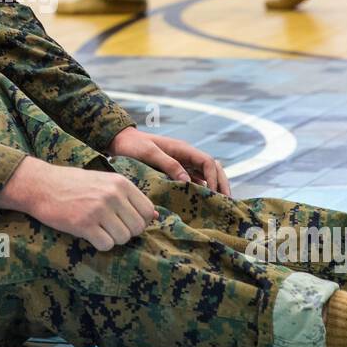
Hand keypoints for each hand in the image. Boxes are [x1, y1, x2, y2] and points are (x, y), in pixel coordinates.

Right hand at [0, 157, 158, 251]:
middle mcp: (113, 195)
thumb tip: (155, 216)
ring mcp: (99, 210)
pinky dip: (99, 244)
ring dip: (112, 239)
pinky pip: (106, 245)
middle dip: (126, 232)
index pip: (147, 211)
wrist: (41, 185)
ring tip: (98, 230)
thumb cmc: (73, 184)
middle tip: (110, 228)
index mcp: (120, 183)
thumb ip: (128, 196)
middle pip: (137, 228)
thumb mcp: (104, 181)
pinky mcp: (84, 224)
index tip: (124, 221)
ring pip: (123, 238)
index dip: (139, 221)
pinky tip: (89, 235)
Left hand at [107, 126, 229, 196]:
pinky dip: (201, 190)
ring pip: (206, 175)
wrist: (120, 142)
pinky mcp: (176, 172)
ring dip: (214, 187)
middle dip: (221, 183)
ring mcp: (182, 164)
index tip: (214, 193)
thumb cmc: (133, 146)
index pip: (208, 162)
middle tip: (226, 201)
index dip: (214, 177)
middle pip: (213, 168)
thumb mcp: (150, 153)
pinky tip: (202, 203)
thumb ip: (169, 164)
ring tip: (218, 205)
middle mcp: (187, 156)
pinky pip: (194, 180)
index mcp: (183, 149)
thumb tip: (188, 181)